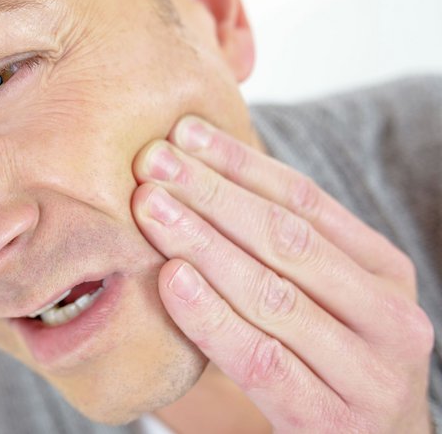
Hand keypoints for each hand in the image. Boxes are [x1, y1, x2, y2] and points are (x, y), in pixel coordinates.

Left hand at [131, 115, 434, 432]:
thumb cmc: (321, 367)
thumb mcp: (317, 301)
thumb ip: (278, 251)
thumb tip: (198, 175)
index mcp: (383, 272)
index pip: (306, 200)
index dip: (240, 162)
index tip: (184, 132)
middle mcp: (388, 316)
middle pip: (286, 238)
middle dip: (212, 193)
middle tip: (152, 160)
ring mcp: (369, 373)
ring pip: (272, 292)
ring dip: (202, 242)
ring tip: (149, 207)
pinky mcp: (334, 423)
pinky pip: (261, 358)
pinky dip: (212, 316)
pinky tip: (171, 279)